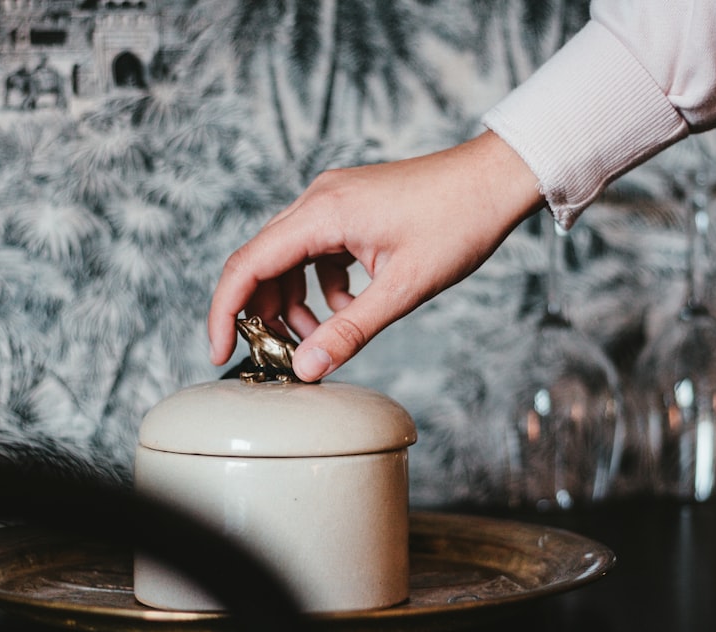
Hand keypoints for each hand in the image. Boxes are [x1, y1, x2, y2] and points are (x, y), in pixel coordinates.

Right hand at [208, 131, 543, 381]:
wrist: (496, 179)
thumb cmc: (458, 222)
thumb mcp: (404, 287)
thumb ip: (350, 330)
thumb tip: (306, 368)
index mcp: (322, 213)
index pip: (248, 264)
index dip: (225, 312)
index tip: (219, 352)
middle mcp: (318, 201)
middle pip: (263, 262)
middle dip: (262, 313)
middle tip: (275, 355)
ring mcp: (334, 201)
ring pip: (290, 260)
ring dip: (296, 302)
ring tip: (319, 338)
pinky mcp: (351, 208)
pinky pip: (318, 253)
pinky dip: (323, 286)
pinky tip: (349, 309)